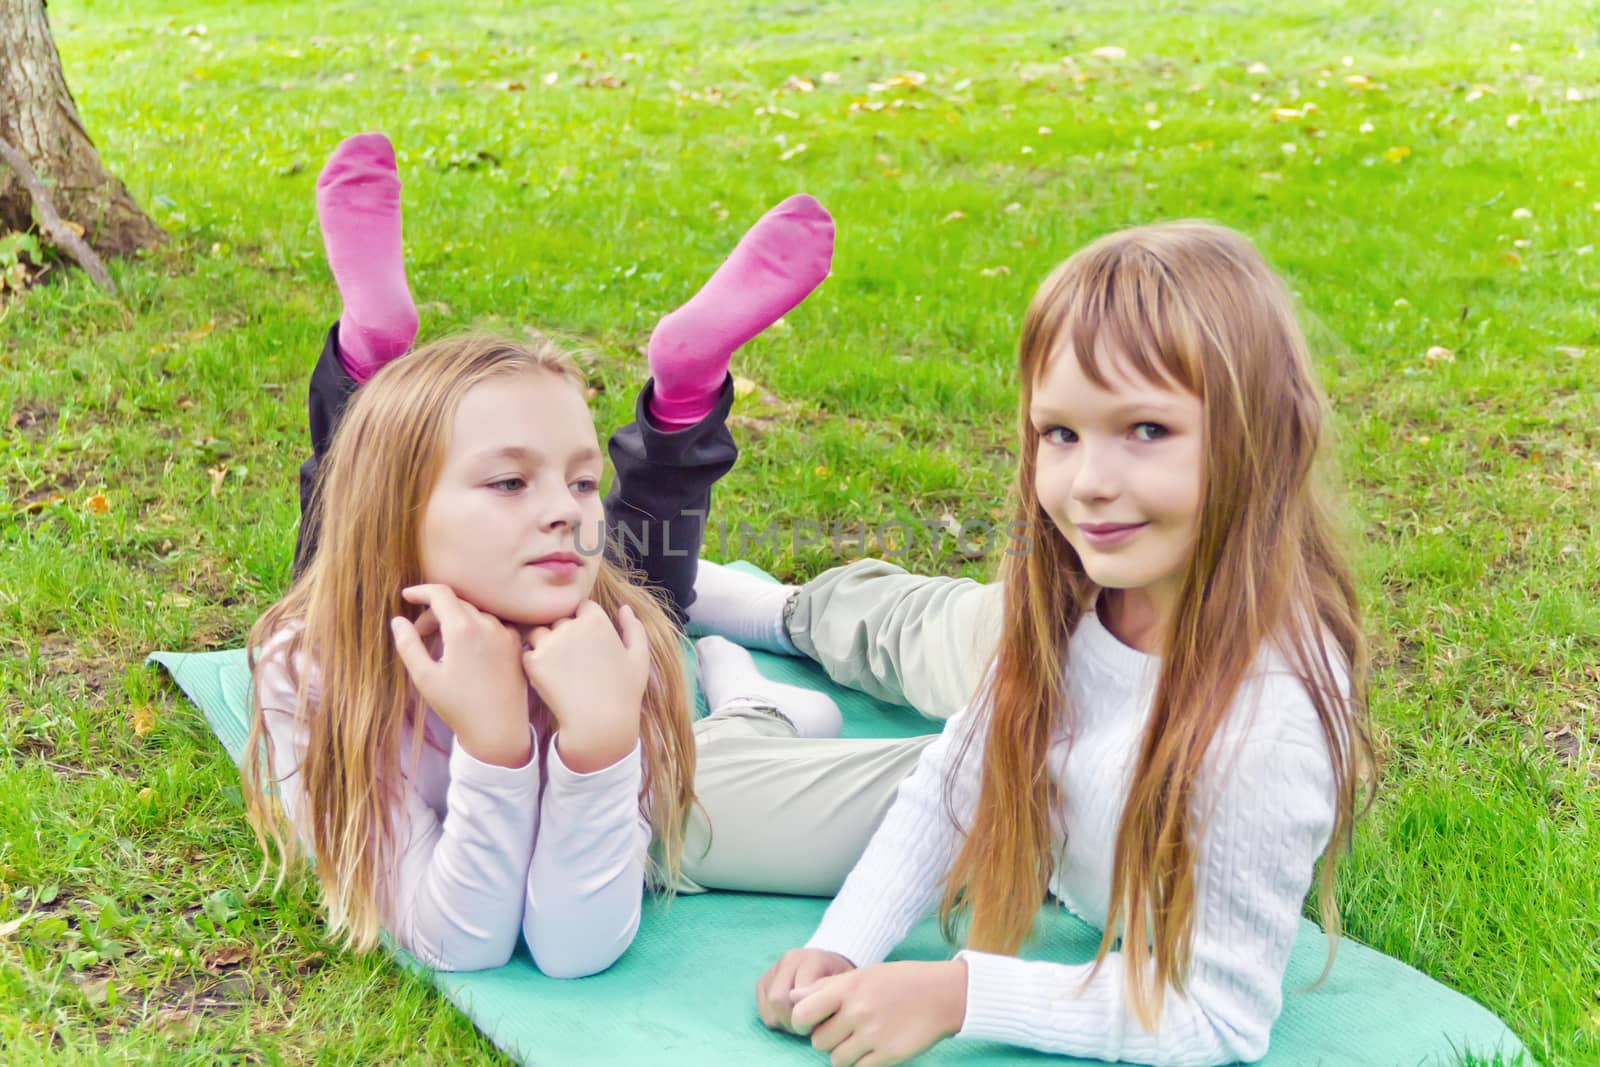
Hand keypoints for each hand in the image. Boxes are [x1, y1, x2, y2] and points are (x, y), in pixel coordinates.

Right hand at [389, 585, 531, 767]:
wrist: (499, 730)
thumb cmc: (458, 707)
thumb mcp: (424, 677)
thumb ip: (408, 644)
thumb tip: (397, 621)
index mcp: (463, 629)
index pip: (441, 593)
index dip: (420, 591)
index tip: (406, 597)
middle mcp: (488, 624)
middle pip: (457, 603)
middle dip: (434, 613)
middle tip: (419, 635)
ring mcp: (506, 633)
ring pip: (474, 614)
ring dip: (454, 621)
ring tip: (441, 647)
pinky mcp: (516, 645)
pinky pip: (491, 626)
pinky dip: (474, 629)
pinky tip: (465, 652)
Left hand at [521, 601, 647, 772]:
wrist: (599, 725)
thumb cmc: (624, 693)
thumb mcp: (640, 658)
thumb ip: (633, 628)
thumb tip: (624, 608)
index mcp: (596, 620)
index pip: (582, 606)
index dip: (584, 621)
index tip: (589, 642)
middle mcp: (570, 626)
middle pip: (559, 619)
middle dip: (564, 633)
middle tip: (574, 661)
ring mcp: (549, 643)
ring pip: (539, 632)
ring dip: (545, 645)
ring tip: (558, 669)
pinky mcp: (533, 662)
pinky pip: (527, 654)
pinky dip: (534, 664)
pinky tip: (549, 680)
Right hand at [756, 948, 855, 1032]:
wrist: (827, 964)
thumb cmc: (838, 980)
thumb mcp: (844, 986)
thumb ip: (833, 999)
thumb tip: (819, 1022)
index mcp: (812, 959)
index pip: (800, 993)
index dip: (808, 1016)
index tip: (819, 1026)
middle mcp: (790, 959)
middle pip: (778, 999)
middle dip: (792, 1021)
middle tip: (807, 1029)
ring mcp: (774, 969)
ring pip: (769, 1006)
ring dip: (783, 1022)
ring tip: (799, 1024)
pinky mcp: (763, 981)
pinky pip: (762, 1009)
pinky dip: (775, 1019)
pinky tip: (789, 1018)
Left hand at [790, 960, 967, 1066]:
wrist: (942, 994)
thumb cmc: (899, 981)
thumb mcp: (862, 974)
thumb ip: (826, 987)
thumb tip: (792, 997)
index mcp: (848, 988)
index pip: (802, 1013)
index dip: (801, 1023)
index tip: (810, 1023)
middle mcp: (857, 1012)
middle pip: (818, 1041)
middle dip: (826, 1038)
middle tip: (843, 1030)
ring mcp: (872, 1035)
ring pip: (835, 1059)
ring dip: (842, 1054)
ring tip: (858, 1040)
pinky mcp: (887, 1055)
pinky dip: (860, 1064)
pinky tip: (871, 1050)